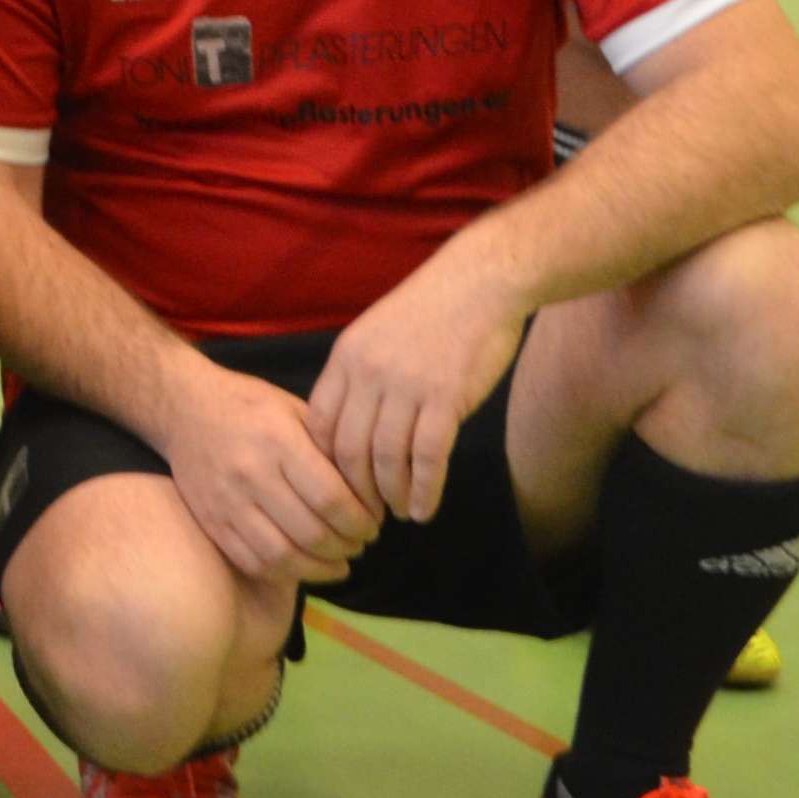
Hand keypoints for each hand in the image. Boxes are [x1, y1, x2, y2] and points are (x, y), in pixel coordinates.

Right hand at [158, 359, 379, 584]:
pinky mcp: (211, 522)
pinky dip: (286, 574)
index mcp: (277, 441)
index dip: (361, 522)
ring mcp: (226, 502)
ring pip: (283, 556)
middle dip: (348, 547)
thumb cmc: (250, 406)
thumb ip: (330, 450)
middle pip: (311, 533)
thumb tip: (369, 497)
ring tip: (339, 562)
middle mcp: (250, 473)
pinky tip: (304, 566)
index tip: (373, 525)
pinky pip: (253, 562)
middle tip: (360, 544)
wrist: (182, 408)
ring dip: (321, 568)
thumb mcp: (296, 410)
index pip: (331, 499)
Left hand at [306, 258, 527, 524]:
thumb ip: (359, 375)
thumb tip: (350, 427)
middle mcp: (369, 373)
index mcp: (346, 358)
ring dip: (391, 495)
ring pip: (387, 459)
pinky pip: (428, 457)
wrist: (479, 282)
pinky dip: (424, 490)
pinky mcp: (445, 397)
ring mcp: (406, 386)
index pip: (319, 424)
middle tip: (366, 515)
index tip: (336, 487)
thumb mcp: (376, 335)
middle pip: (348, 448)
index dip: (325, 463)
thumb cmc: (430, 311)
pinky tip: (425, 509)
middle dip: (355, 490)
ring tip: (399, 515)